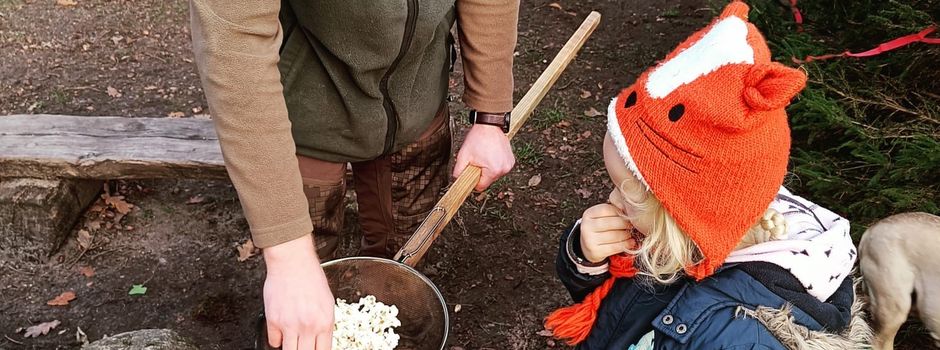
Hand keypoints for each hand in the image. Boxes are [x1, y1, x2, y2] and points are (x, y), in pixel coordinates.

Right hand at [262, 235, 333, 349]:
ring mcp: (289, 325)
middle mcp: (308, 326)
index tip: (314, 348)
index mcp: (324, 322)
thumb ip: (324, 323)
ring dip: (290, 346)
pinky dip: (277, 338)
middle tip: (301, 344)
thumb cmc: (310, 276)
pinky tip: (281, 331)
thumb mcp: (327, 302)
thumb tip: (321, 339)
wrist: (293, 261)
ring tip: (292, 339)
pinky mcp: (273, 320)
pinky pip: (273, 341)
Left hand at [453, 123, 514, 190]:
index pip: (481, 186)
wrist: (489, 125)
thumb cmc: (478, 138)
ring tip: (485, 155)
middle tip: (478, 159)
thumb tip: (457, 179)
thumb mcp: (463, 155)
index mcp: (494, 170)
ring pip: (494, 174)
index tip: (472, 171)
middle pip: (488, 180)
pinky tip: (491, 153)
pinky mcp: (511, 160)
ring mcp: (509, 164)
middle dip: (481, 172)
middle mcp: (504, 169)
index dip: (474, 180)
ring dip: (489, 168)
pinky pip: (500, 167)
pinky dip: (495, 163)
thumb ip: (458, 171)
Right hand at [580, 204, 636, 263]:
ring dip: (627, 235)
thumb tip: (630, 209)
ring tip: (631, 234)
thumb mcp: (602, 217)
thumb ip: (613, 210)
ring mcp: (589, 239)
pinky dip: (625, 244)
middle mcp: (586, 226)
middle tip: (633, 225)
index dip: (620, 212)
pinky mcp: (595, 251)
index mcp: (589, 214)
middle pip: (612, 222)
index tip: (629, 215)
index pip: (608, 209)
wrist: (588, 247)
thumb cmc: (600, 229)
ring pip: (614, 235)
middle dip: (626, 224)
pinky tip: (631, 242)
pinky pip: (614, 247)